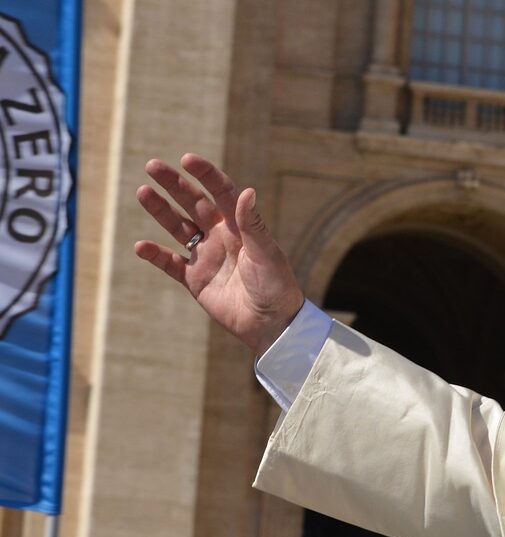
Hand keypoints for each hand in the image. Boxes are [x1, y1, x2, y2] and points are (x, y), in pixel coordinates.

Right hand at [135, 154, 304, 355]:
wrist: (272, 324)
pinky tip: (141, 246)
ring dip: (161, 211)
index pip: (221, 193)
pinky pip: (170, 264)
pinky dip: (156, 255)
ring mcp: (206, 257)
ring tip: (143, 192)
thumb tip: (247, 191)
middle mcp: (221, 237)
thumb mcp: (266, 254)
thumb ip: (253, 225)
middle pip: (194, 204)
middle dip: (174, 185)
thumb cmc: (277, 287)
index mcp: (241, 227)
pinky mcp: (195, 280)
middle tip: (153, 166)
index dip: (206, 175)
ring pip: (178, 228)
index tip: (188, 159)